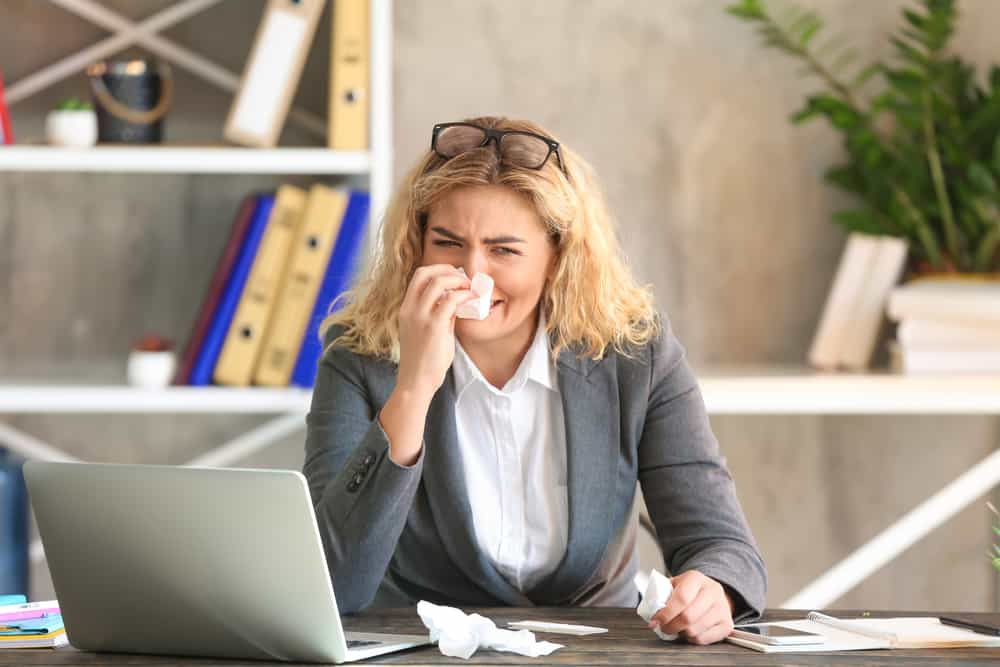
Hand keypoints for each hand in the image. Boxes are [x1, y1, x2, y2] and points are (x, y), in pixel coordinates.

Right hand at [396, 264, 475, 397]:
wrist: (415, 382)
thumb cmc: (423, 361)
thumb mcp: (427, 332)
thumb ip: (439, 316)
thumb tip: (455, 303)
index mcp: (406, 309)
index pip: (418, 276)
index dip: (438, 270)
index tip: (455, 277)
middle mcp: (410, 309)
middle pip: (425, 272)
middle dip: (448, 270)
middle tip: (465, 279)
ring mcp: (420, 316)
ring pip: (438, 281)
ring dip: (458, 280)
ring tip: (470, 288)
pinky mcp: (433, 326)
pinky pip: (451, 300)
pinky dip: (464, 295)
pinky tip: (472, 300)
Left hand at [648, 570, 734, 644]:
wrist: (711, 592)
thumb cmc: (689, 590)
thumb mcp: (675, 585)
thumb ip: (663, 594)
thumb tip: (651, 611)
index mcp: (696, 578)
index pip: (681, 598)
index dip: (666, 613)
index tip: (655, 621)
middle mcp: (713, 591)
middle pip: (688, 617)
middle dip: (671, 626)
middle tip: (664, 628)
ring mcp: (722, 608)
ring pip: (695, 630)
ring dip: (681, 633)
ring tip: (677, 628)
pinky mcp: (727, 625)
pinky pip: (704, 639)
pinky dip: (692, 639)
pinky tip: (689, 632)